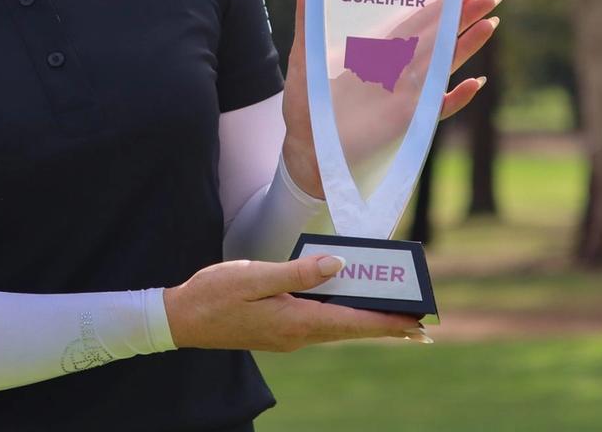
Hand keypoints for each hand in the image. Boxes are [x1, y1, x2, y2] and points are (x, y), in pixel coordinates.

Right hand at [161, 253, 424, 351]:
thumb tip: (338, 265)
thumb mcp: (254, 276)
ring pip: (337, 327)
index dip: (388, 323)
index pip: (354, 323)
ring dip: (364, 321)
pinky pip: (319, 323)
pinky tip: (346, 307)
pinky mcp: (278, 330)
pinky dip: (341, 316)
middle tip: (419, 322)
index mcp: (297, 321)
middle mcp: (298, 334)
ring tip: (392, 314)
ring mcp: (288, 335)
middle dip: (385, 324)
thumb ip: (298, 272)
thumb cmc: (213, 294)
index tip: (418, 324)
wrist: (181, 319)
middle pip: (351, 329)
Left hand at [281, 0, 503, 197]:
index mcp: (376, 49)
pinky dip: (457, 97)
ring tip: (492, 23)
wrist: (308, 146)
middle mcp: (396, 68)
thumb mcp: (305, 53)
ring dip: (468, 46)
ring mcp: (406, 94)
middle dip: (462, 17)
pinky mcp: (408, 120)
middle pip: (436, 37)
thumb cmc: (306, 99)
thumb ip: (308, 15)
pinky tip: (475, 83)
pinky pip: (439, 108)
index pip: (412, 21)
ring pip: (444, 65)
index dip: (436, 4)